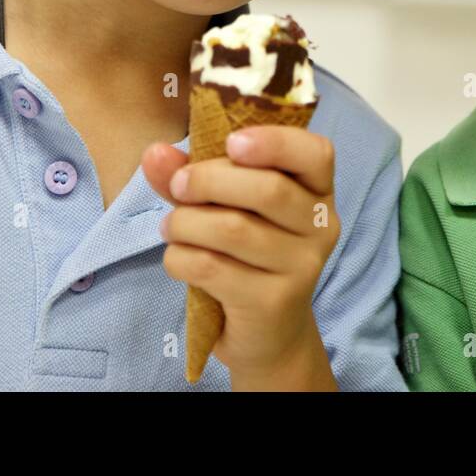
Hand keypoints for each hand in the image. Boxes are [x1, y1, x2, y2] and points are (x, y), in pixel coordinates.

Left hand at [142, 125, 341, 388]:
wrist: (268, 334)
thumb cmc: (246, 256)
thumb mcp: (224, 207)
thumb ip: (193, 175)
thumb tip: (154, 153)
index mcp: (317, 192)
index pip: (316, 154)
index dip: (275, 142)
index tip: (231, 143)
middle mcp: (320, 227)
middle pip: (267, 189)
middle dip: (208, 181)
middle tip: (177, 187)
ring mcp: (302, 267)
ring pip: (233, 229)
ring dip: (186, 223)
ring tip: (171, 227)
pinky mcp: (274, 302)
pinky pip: (213, 267)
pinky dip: (181, 258)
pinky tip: (178, 259)